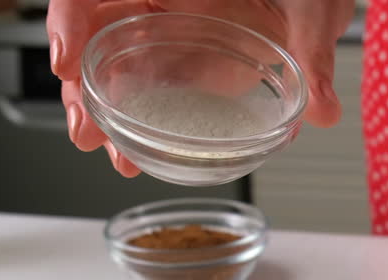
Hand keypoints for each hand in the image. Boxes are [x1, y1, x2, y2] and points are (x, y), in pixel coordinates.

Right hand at [47, 0, 353, 176]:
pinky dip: (138, 125)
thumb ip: (311, 50)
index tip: (65, 60)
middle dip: (82, 87)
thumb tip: (322, 108)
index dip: (69, 18)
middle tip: (88, 133)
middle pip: (96, 38)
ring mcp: (172, 39)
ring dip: (105, 115)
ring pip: (115, 71)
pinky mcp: (186, 68)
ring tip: (114, 155)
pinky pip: (148, 92)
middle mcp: (163, 7)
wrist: (317, 0)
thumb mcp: (310, 10)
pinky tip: (137, 156)